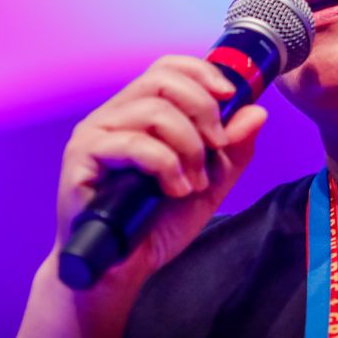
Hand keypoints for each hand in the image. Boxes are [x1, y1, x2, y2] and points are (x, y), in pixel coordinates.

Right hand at [19, 55, 266, 336]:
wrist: (120, 271)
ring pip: (153, 112)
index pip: (167, 67)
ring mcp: (94, 135)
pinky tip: (175, 190)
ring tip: (193, 182)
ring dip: (187, 146)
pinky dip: (166, 165)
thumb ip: (232, 149)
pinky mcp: (81, 159)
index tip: (230, 95)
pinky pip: (133, 143)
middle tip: (216, 146)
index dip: (201, 72)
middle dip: (202, 109)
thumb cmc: (155, 223)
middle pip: (162, 80)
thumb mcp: (209, 183)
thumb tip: (257, 112)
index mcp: (138, 112)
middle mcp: (113, 115)